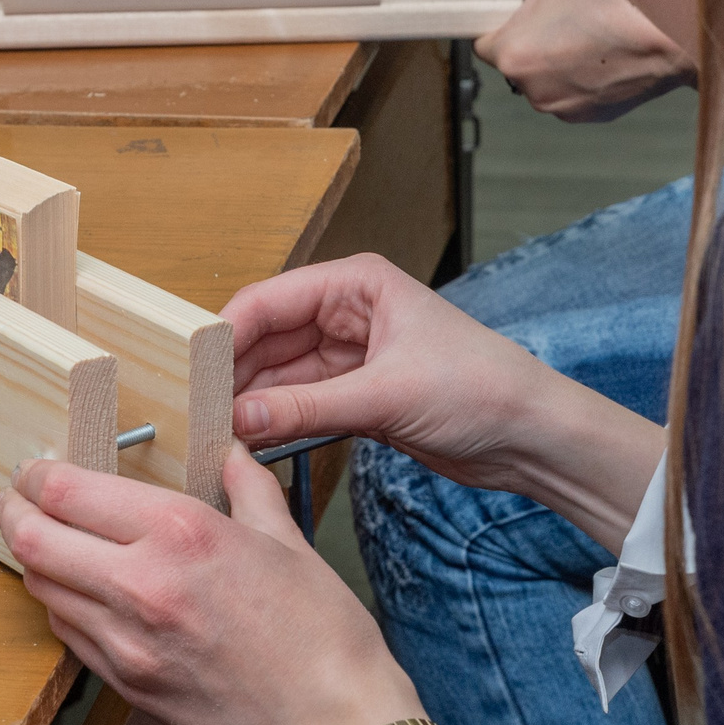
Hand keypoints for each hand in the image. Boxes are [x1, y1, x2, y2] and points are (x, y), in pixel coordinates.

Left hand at [0, 445, 423, 724]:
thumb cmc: (320, 633)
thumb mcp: (285, 540)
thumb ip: (246, 486)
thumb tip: (231, 452)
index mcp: (179, 533)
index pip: (67, 491)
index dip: (36, 474)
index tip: (35, 467)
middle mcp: (140, 584)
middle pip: (32, 539)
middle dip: (13, 510)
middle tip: (15, 497)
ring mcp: (127, 641)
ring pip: (41, 589)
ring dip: (34, 559)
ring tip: (45, 539)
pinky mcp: (127, 683)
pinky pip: (68, 634)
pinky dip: (61, 605)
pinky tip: (79, 591)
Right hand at [223, 254, 664, 550]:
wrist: (534, 437)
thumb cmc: (483, 389)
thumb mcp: (387, 395)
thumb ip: (306, 408)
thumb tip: (239, 419)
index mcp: (356, 283)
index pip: (270, 300)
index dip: (225, 332)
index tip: (188, 368)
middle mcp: (347, 311)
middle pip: (266, 337)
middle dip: (231, 372)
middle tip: (190, 407)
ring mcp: (349, 355)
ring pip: (278, 375)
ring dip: (249, 401)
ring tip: (209, 429)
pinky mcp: (356, 396)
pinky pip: (298, 403)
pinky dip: (274, 421)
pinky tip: (245, 440)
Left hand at [477, 0, 694, 121]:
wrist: (674, 36)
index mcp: (512, 54)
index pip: (484, 43)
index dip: (502, 23)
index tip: (522, 10)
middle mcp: (529, 89)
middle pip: (517, 59)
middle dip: (533, 38)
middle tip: (563, 13)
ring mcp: (561, 107)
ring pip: (546, 76)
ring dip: (558, 58)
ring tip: (588, 30)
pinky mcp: (590, 116)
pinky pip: (574, 93)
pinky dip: (584, 76)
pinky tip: (605, 51)